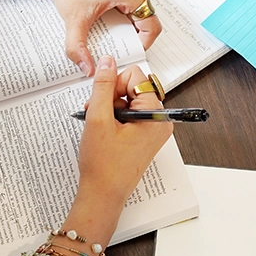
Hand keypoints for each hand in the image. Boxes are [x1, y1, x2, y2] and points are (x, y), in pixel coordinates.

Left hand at [19, 0, 161, 75]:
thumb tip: (88, 68)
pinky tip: (108, 18)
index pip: (152, 25)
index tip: (130, 51)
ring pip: (140, 11)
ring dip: (129, 24)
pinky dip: (125, 13)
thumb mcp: (74, 21)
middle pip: (146, 18)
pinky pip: (134, 1)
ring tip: (110, 30)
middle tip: (116, 43)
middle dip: (133, 34)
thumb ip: (78, 48)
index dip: (144, 43)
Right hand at [75, 58, 171, 219]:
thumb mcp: (98, 119)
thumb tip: (107, 61)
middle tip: (96, 115)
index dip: (114, 85)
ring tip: (98, 126)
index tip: (102, 102)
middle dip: (111, 97)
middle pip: (133, 87)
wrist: (103, 194)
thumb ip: (103, 86)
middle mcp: (159, 120)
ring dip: (110, 108)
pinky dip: (114, 118)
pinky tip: (104, 132)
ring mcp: (153, 129)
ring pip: (129, 100)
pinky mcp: (145, 136)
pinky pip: (130, 114)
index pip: (136, 76)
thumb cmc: (103, 165)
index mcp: (154, 115)